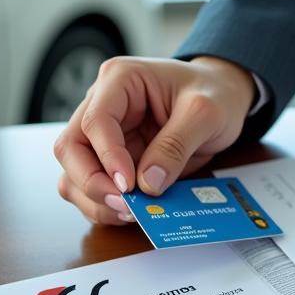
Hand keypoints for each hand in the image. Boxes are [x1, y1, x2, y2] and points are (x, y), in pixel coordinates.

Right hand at [54, 55, 255, 225]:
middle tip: (126, 206)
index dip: (108, 157)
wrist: (223, 97)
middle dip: (93, 183)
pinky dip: (105, 206)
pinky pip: (93, 188)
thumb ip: (176, 145)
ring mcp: (102, 135)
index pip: (95, 121)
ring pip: (73, 174)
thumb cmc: (213, 94)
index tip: (129, 185)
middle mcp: (102, 104)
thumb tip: (148, 183)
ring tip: (132, 214)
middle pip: (71, 149)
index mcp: (120, 80)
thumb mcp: (205, 113)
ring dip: (95, 200)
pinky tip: (132, 213)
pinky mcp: (110, 160)